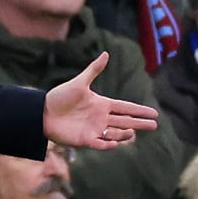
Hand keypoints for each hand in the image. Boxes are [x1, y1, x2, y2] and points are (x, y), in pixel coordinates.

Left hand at [44, 53, 159, 149]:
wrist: (42, 112)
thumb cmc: (60, 96)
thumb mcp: (79, 82)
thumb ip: (94, 70)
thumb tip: (106, 53)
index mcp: (102, 104)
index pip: (126, 107)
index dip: (139, 110)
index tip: (154, 113)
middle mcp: (101, 117)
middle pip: (126, 121)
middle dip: (140, 124)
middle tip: (155, 125)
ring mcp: (94, 129)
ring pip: (116, 133)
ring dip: (125, 134)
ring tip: (133, 132)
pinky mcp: (85, 140)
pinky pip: (101, 144)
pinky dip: (109, 144)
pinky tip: (116, 142)